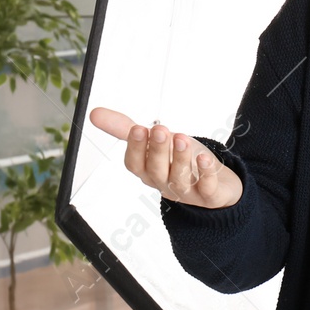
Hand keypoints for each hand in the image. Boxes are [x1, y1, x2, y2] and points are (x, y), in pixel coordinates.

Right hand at [88, 107, 242, 209]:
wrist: (215, 184)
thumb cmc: (179, 160)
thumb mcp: (153, 141)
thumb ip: (125, 129)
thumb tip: (94, 113)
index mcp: (148, 171)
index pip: (135, 164)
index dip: (135, 148)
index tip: (138, 128)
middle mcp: (165, 183)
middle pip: (156, 170)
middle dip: (157, 150)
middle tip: (160, 130)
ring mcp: (187, 191)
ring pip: (180, 179)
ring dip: (180, 159)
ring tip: (181, 139)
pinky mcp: (210, 195)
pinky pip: (207, 188)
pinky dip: (206, 174)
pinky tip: (205, 158)